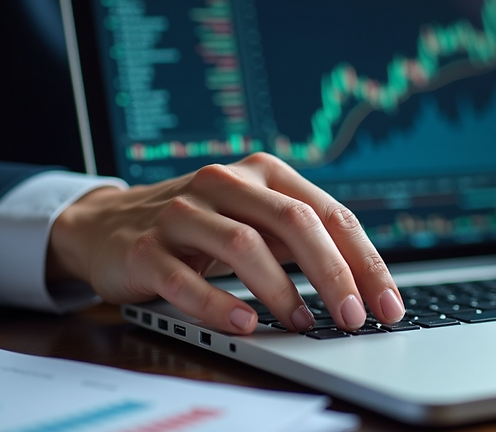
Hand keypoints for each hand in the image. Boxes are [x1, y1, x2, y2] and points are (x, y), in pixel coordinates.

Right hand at [47, 153, 405, 333]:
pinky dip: (220, 304)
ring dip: (281, 290)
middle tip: (354, 317)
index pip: (328, 212)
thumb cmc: (198, 228)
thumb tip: (363, 287)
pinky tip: (246, 323)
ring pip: (243, 244)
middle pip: (293, 222)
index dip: (364, 260)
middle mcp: (224, 182)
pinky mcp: (146, 248)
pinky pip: (186, 279)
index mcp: (262, 172)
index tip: (387, 304)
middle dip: (333, 274)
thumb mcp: (252, 219)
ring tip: (302, 322)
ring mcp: (182, 213)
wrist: (107, 225)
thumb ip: (299, 240)